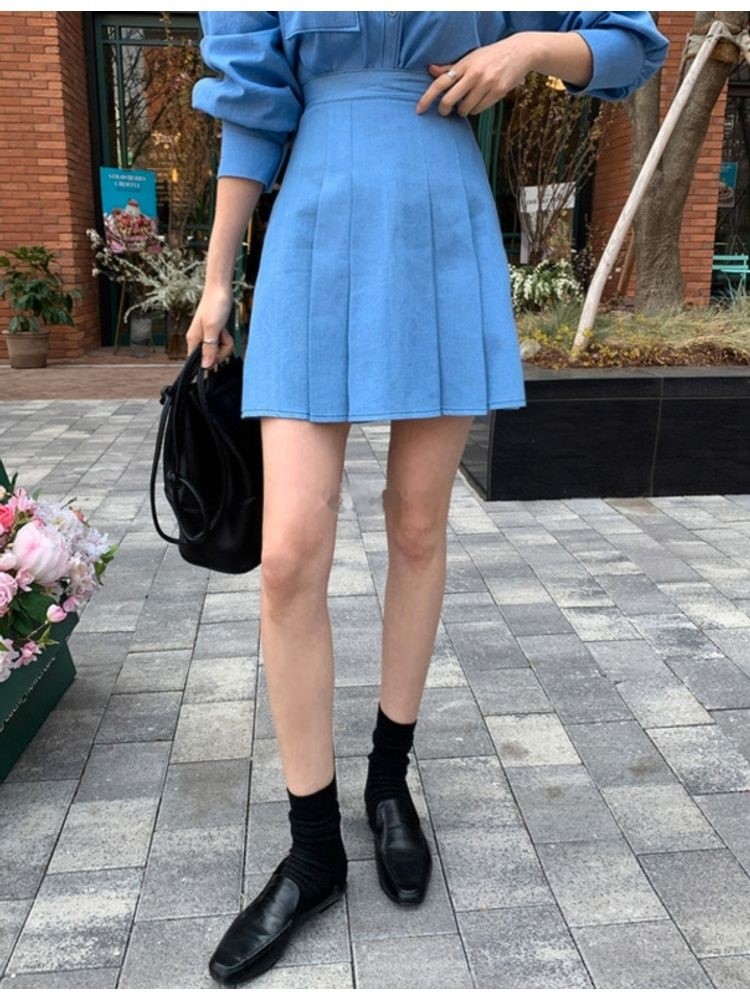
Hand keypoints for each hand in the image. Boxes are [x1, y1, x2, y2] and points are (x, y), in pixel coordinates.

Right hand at [185, 285, 234, 369]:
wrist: (220, 288)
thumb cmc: (215, 304)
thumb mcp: (213, 328)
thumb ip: (209, 348)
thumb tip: (205, 366)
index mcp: (193, 339)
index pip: (197, 361)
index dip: (209, 361)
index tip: (217, 353)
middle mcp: (198, 339)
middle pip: (211, 358)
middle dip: (221, 350)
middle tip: (222, 337)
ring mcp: (207, 336)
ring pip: (218, 351)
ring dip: (225, 343)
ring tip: (223, 331)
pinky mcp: (214, 333)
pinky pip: (222, 343)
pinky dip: (226, 338)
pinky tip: (225, 329)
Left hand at [416, 34, 537, 117]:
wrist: (519, 52)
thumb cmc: (491, 56)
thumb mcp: (470, 57)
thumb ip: (451, 67)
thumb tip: (431, 70)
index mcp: (464, 64)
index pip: (440, 83)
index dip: (427, 98)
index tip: (419, 110)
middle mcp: (474, 74)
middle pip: (449, 101)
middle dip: (443, 110)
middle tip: (444, 111)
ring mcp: (486, 84)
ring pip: (464, 109)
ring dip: (462, 110)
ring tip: (466, 102)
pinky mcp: (497, 92)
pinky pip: (478, 110)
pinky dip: (475, 109)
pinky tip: (479, 101)